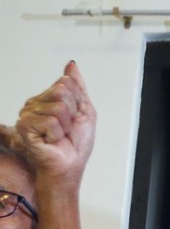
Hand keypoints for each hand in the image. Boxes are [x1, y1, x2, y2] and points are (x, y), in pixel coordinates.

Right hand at [16, 61, 95, 187]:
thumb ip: (78, 87)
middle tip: (68, 128)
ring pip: (59, 107)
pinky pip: (51, 121)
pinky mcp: (25, 125)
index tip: (74, 118)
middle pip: (62, 92)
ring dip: (66, 125)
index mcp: (48, 98)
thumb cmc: (77, 143)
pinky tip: (51, 140)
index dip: (78, 103)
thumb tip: (71, 64)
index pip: (66, 83)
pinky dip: (57, 134)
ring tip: (60, 135)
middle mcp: (35, 103)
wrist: (70, 164)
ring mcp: (28, 113)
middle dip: (73, 113)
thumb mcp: (85, 110)